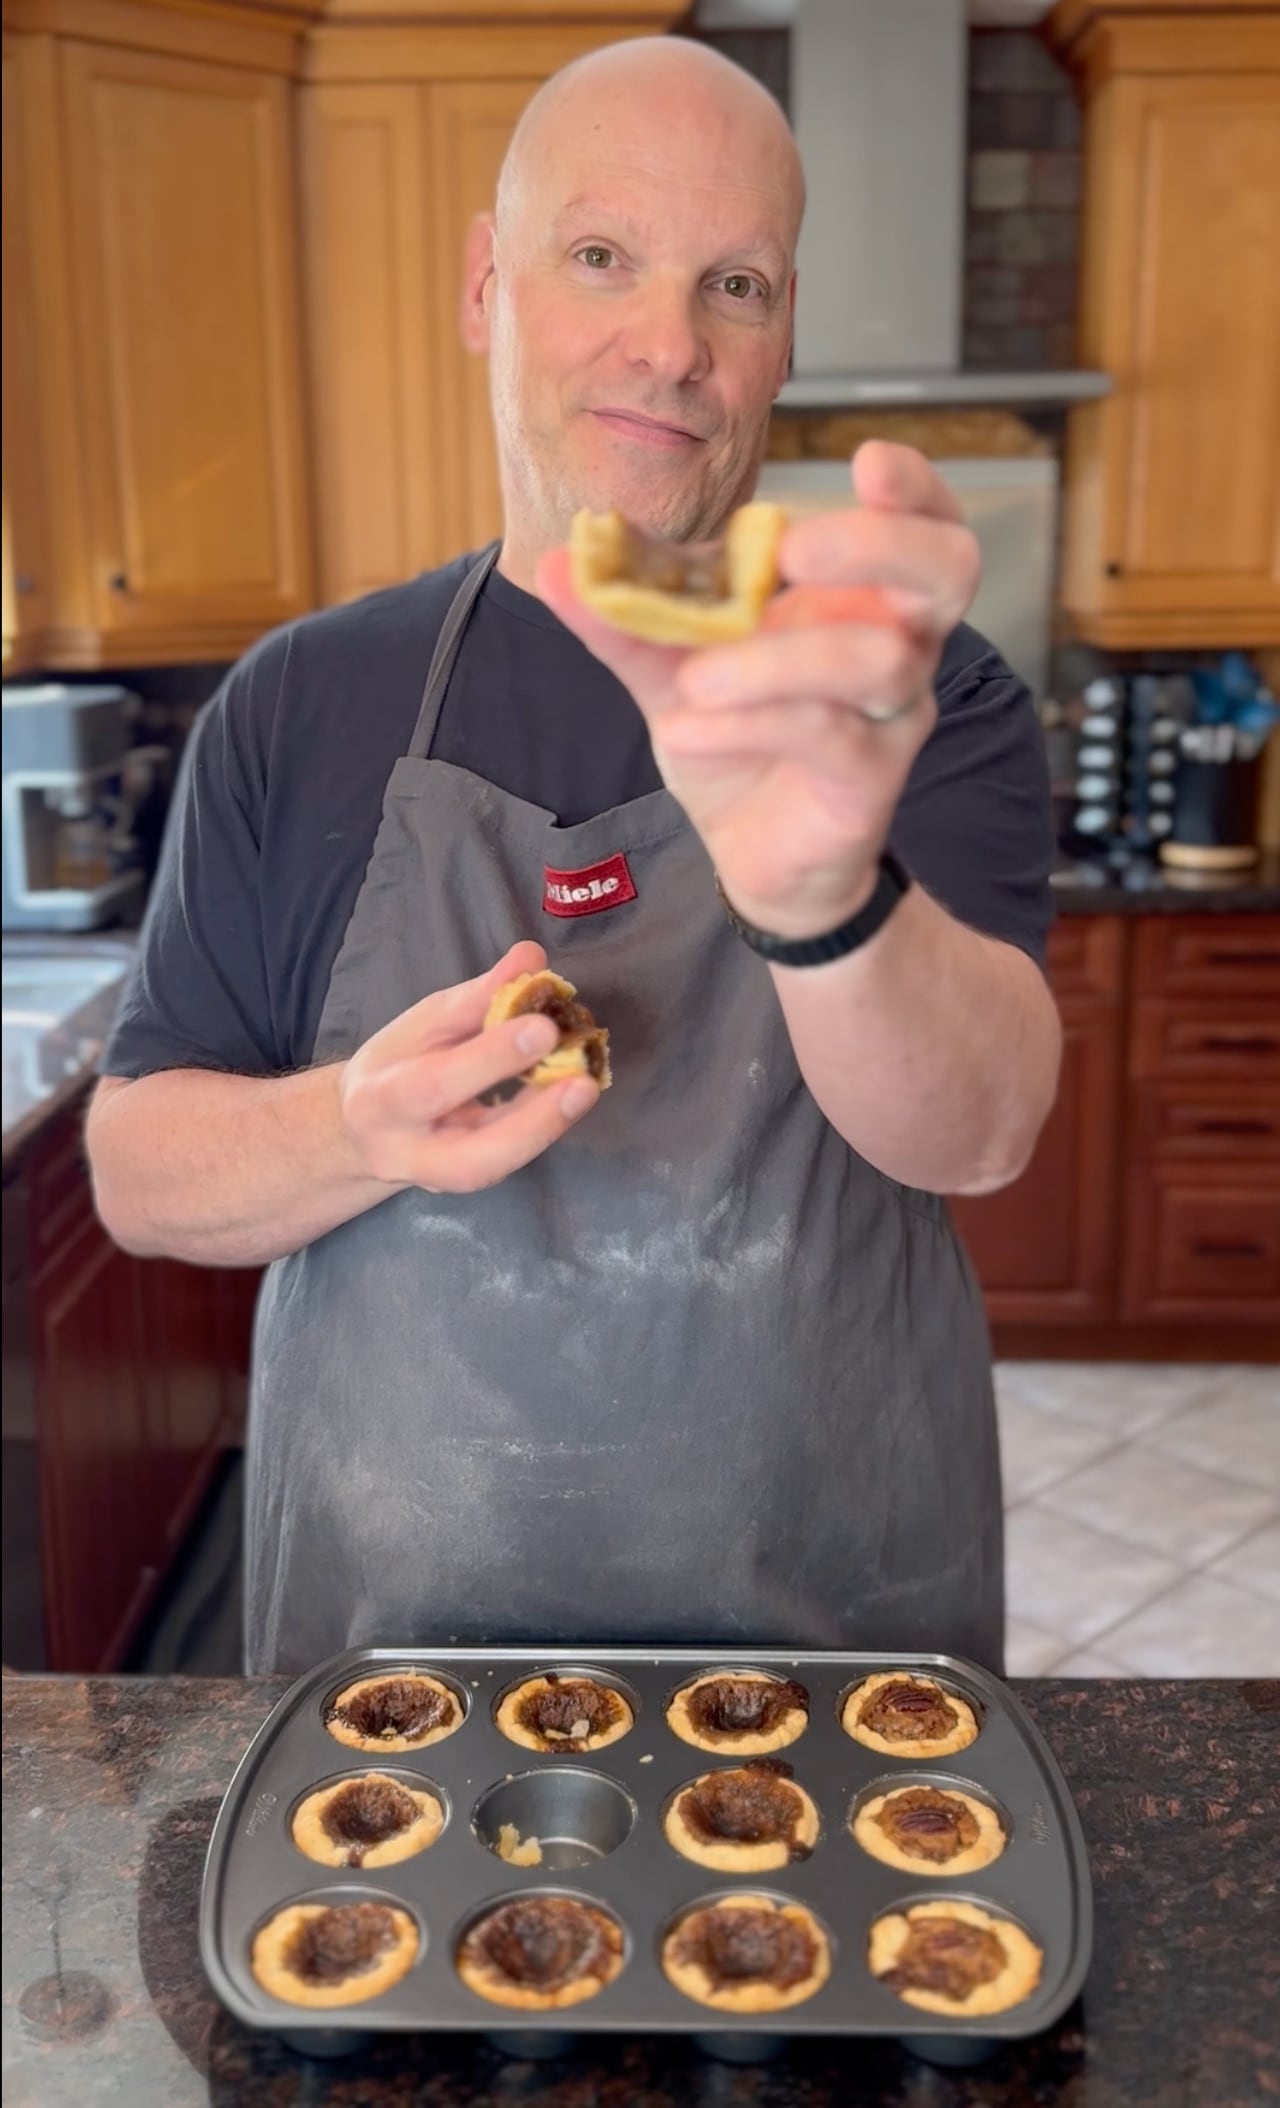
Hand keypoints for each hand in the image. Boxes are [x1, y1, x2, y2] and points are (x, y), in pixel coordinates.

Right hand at [338, 942, 598, 1192]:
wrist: (364, 1130)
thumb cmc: (397, 1064)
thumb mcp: (424, 1023)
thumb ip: (478, 997)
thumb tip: (532, 958)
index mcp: (379, 1101)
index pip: (434, 1085)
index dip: (490, 1059)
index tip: (543, 1026)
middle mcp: (403, 1154)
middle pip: (466, 1157)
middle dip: (529, 1121)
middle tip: (582, 1081)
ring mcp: (435, 1180)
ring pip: (492, 1171)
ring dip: (545, 1130)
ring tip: (584, 1088)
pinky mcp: (465, 1183)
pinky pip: (507, 1161)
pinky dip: (542, 1127)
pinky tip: (570, 1094)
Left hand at [538, 442, 980, 940]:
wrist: (753, 854)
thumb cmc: (739, 742)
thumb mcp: (672, 669)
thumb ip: (626, 617)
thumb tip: (561, 561)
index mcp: (862, 596)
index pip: (925, 522)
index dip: (914, 487)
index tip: (868, 462)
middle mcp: (899, 644)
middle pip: (945, 568)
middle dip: (874, 543)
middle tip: (791, 549)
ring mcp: (891, 714)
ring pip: (876, 658)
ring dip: (778, 658)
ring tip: (696, 680)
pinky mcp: (870, 780)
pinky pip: (826, 735)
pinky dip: (749, 724)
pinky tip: (686, 731)